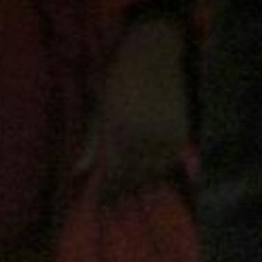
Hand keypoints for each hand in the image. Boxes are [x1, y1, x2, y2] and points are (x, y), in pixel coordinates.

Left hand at [93, 14, 190, 198]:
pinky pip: (171, 161)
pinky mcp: (182, 133)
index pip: (115, 172)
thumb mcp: (100, 107)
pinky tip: (153, 175)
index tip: (101, 205)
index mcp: (120, 131)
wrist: (155, 53)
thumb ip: (92, 141)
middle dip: (125, 191)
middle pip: (136, 176)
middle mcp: (144, 137)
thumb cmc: (120, 76)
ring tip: (133, 194)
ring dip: (144, 184)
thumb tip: (79, 171)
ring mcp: (166, 136)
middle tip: (116, 208)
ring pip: (155, 171)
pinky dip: (161, 171)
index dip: (109, 191)